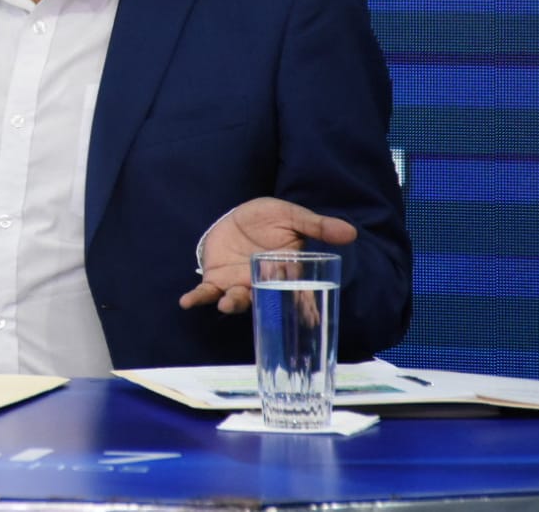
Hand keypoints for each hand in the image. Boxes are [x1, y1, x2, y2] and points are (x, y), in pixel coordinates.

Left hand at [177, 197, 355, 313]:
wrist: (238, 217)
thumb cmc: (269, 220)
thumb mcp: (293, 217)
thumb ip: (317, 226)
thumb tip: (350, 232)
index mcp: (285, 273)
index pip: (297, 294)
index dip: (304, 308)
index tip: (310, 321)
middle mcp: (263, 285)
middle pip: (265, 301)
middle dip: (264, 307)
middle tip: (266, 310)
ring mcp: (238, 285)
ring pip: (236, 300)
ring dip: (232, 303)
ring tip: (227, 302)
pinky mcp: (216, 281)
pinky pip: (206, 293)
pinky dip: (197, 298)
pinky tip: (187, 301)